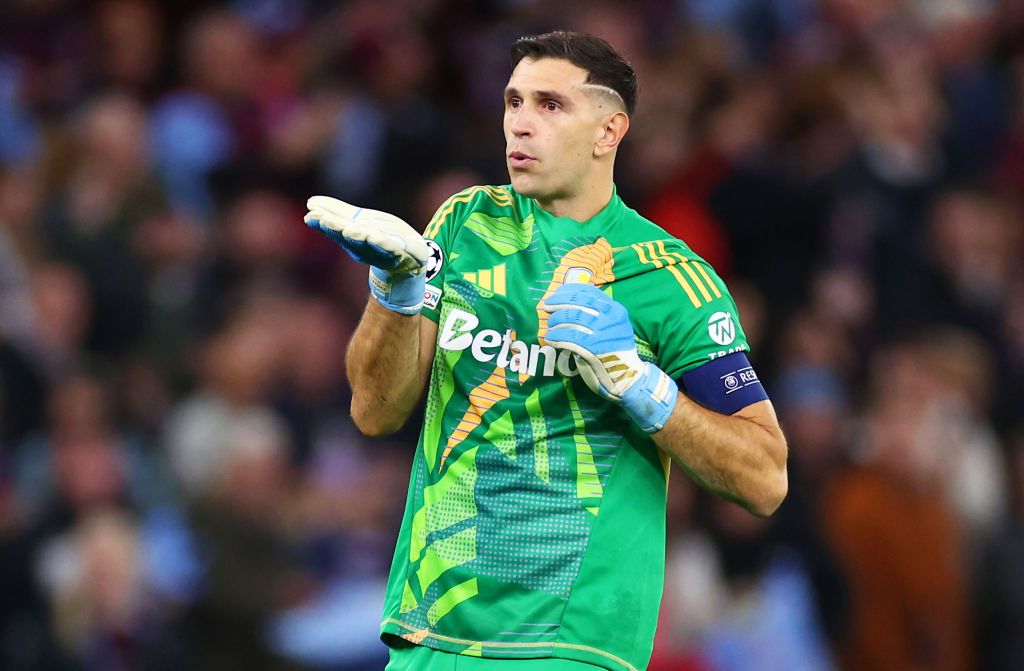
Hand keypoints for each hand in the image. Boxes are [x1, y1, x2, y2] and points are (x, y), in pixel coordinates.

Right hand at [305, 196, 427, 314]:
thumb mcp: (359, 220)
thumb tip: (310, 202)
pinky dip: (382, 243)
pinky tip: (376, 237)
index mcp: (352, 237)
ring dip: (358, 237)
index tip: (310, 217)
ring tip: (348, 230)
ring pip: (367, 243)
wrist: (410, 257)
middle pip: (348, 236)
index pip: (336, 228)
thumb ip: (337, 213)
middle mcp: (363, 246)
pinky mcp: (398, 252)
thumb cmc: (381, 237)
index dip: (324, 223)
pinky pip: (389, 248)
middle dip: (336, 228)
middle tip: (322, 220)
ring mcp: (380, 250)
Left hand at [541, 283, 677, 432]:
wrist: (627, 378)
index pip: (589, 293)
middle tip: (546, 307)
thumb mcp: (611, 326)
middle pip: (579, 303)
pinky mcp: (594, 348)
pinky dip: (558, 337)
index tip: (556, 294)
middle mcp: (611, 318)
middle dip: (559, 303)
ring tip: (551, 326)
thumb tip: (566, 302)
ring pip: (573, 319)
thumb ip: (595, 314)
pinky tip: (551, 339)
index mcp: (615, 310)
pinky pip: (570, 338)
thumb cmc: (614, 351)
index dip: (569, 292)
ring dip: (557, 321)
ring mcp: (603, 333)